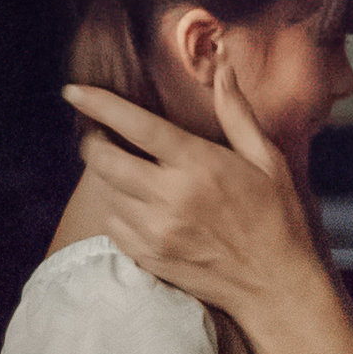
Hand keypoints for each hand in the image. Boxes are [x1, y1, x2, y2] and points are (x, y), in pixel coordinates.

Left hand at [64, 66, 322, 321]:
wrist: (276, 287)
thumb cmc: (278, 219)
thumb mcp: (267, 160)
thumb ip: (237, 112)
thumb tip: (224, 66)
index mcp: (200, 164)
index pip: (135, 125)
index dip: (99, 104)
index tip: (74, 91)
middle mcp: (171, 196)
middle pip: (103, 159)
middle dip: (94, 142)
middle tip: (101, 136)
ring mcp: (156, 230)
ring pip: (106, 192)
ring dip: (109, 178)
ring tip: (129, 173)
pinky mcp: (149, 256)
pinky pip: (113, 225)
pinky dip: (118, 210)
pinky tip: (140, 208)